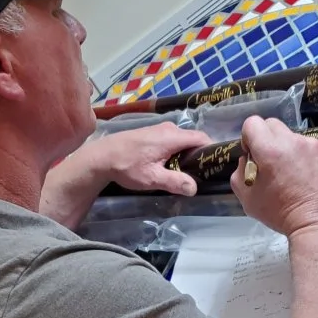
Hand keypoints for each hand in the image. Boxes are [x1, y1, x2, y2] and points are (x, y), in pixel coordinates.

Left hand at [80, 123, 210, 196]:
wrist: (101, 157)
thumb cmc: (127, 166)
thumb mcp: (152, 178)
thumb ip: (175, 182)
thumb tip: (194, 188)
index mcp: (172, 137)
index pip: (202, 138)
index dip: (212, 150)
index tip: (216, 165)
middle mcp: (168, 128)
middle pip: (193, 139)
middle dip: (199, 155)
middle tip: (201, 174)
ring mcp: (159, 129)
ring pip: (182, 141)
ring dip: (186, 155)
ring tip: (185, 173)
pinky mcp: (152, 134)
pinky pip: (172, 141)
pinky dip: (175, 152)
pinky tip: (169, 166)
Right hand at [230, 116, 317, 236]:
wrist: (317, 224)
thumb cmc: (279, 214)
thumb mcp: (247, 198)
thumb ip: (239, 172)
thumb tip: (248, 159)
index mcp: (269, 150)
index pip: (252, 123)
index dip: (249, 138)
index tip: (254, 154)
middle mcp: (292, 141)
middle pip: (273, 124)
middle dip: (267, 139)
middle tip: (271, 162)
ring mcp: (313, 145)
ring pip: (293, 136)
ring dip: (288, 149)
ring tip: (293, 173)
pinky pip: (311, 146)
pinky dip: (306, 156)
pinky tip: (308, 176)